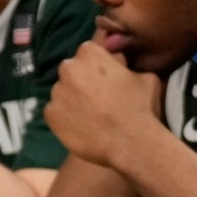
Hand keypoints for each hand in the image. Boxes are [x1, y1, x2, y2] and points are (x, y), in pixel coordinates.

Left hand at [45, 41, 165, 167]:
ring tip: (92, 117)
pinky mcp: (50, 114)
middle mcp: (68, 67)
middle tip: (100, 100)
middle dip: (82, 82)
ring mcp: (56, 91)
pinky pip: (57, 113)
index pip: (89, 53)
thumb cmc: (141, 107)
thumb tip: (122, 69)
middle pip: (72, 72)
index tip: (107, 81)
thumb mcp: (146, 78)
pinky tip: (84, 128)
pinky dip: (67, 119)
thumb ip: (127, 68)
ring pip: (63, 93)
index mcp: (90, 53)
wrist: (130, 143)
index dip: (98, 68)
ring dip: (74, 101)